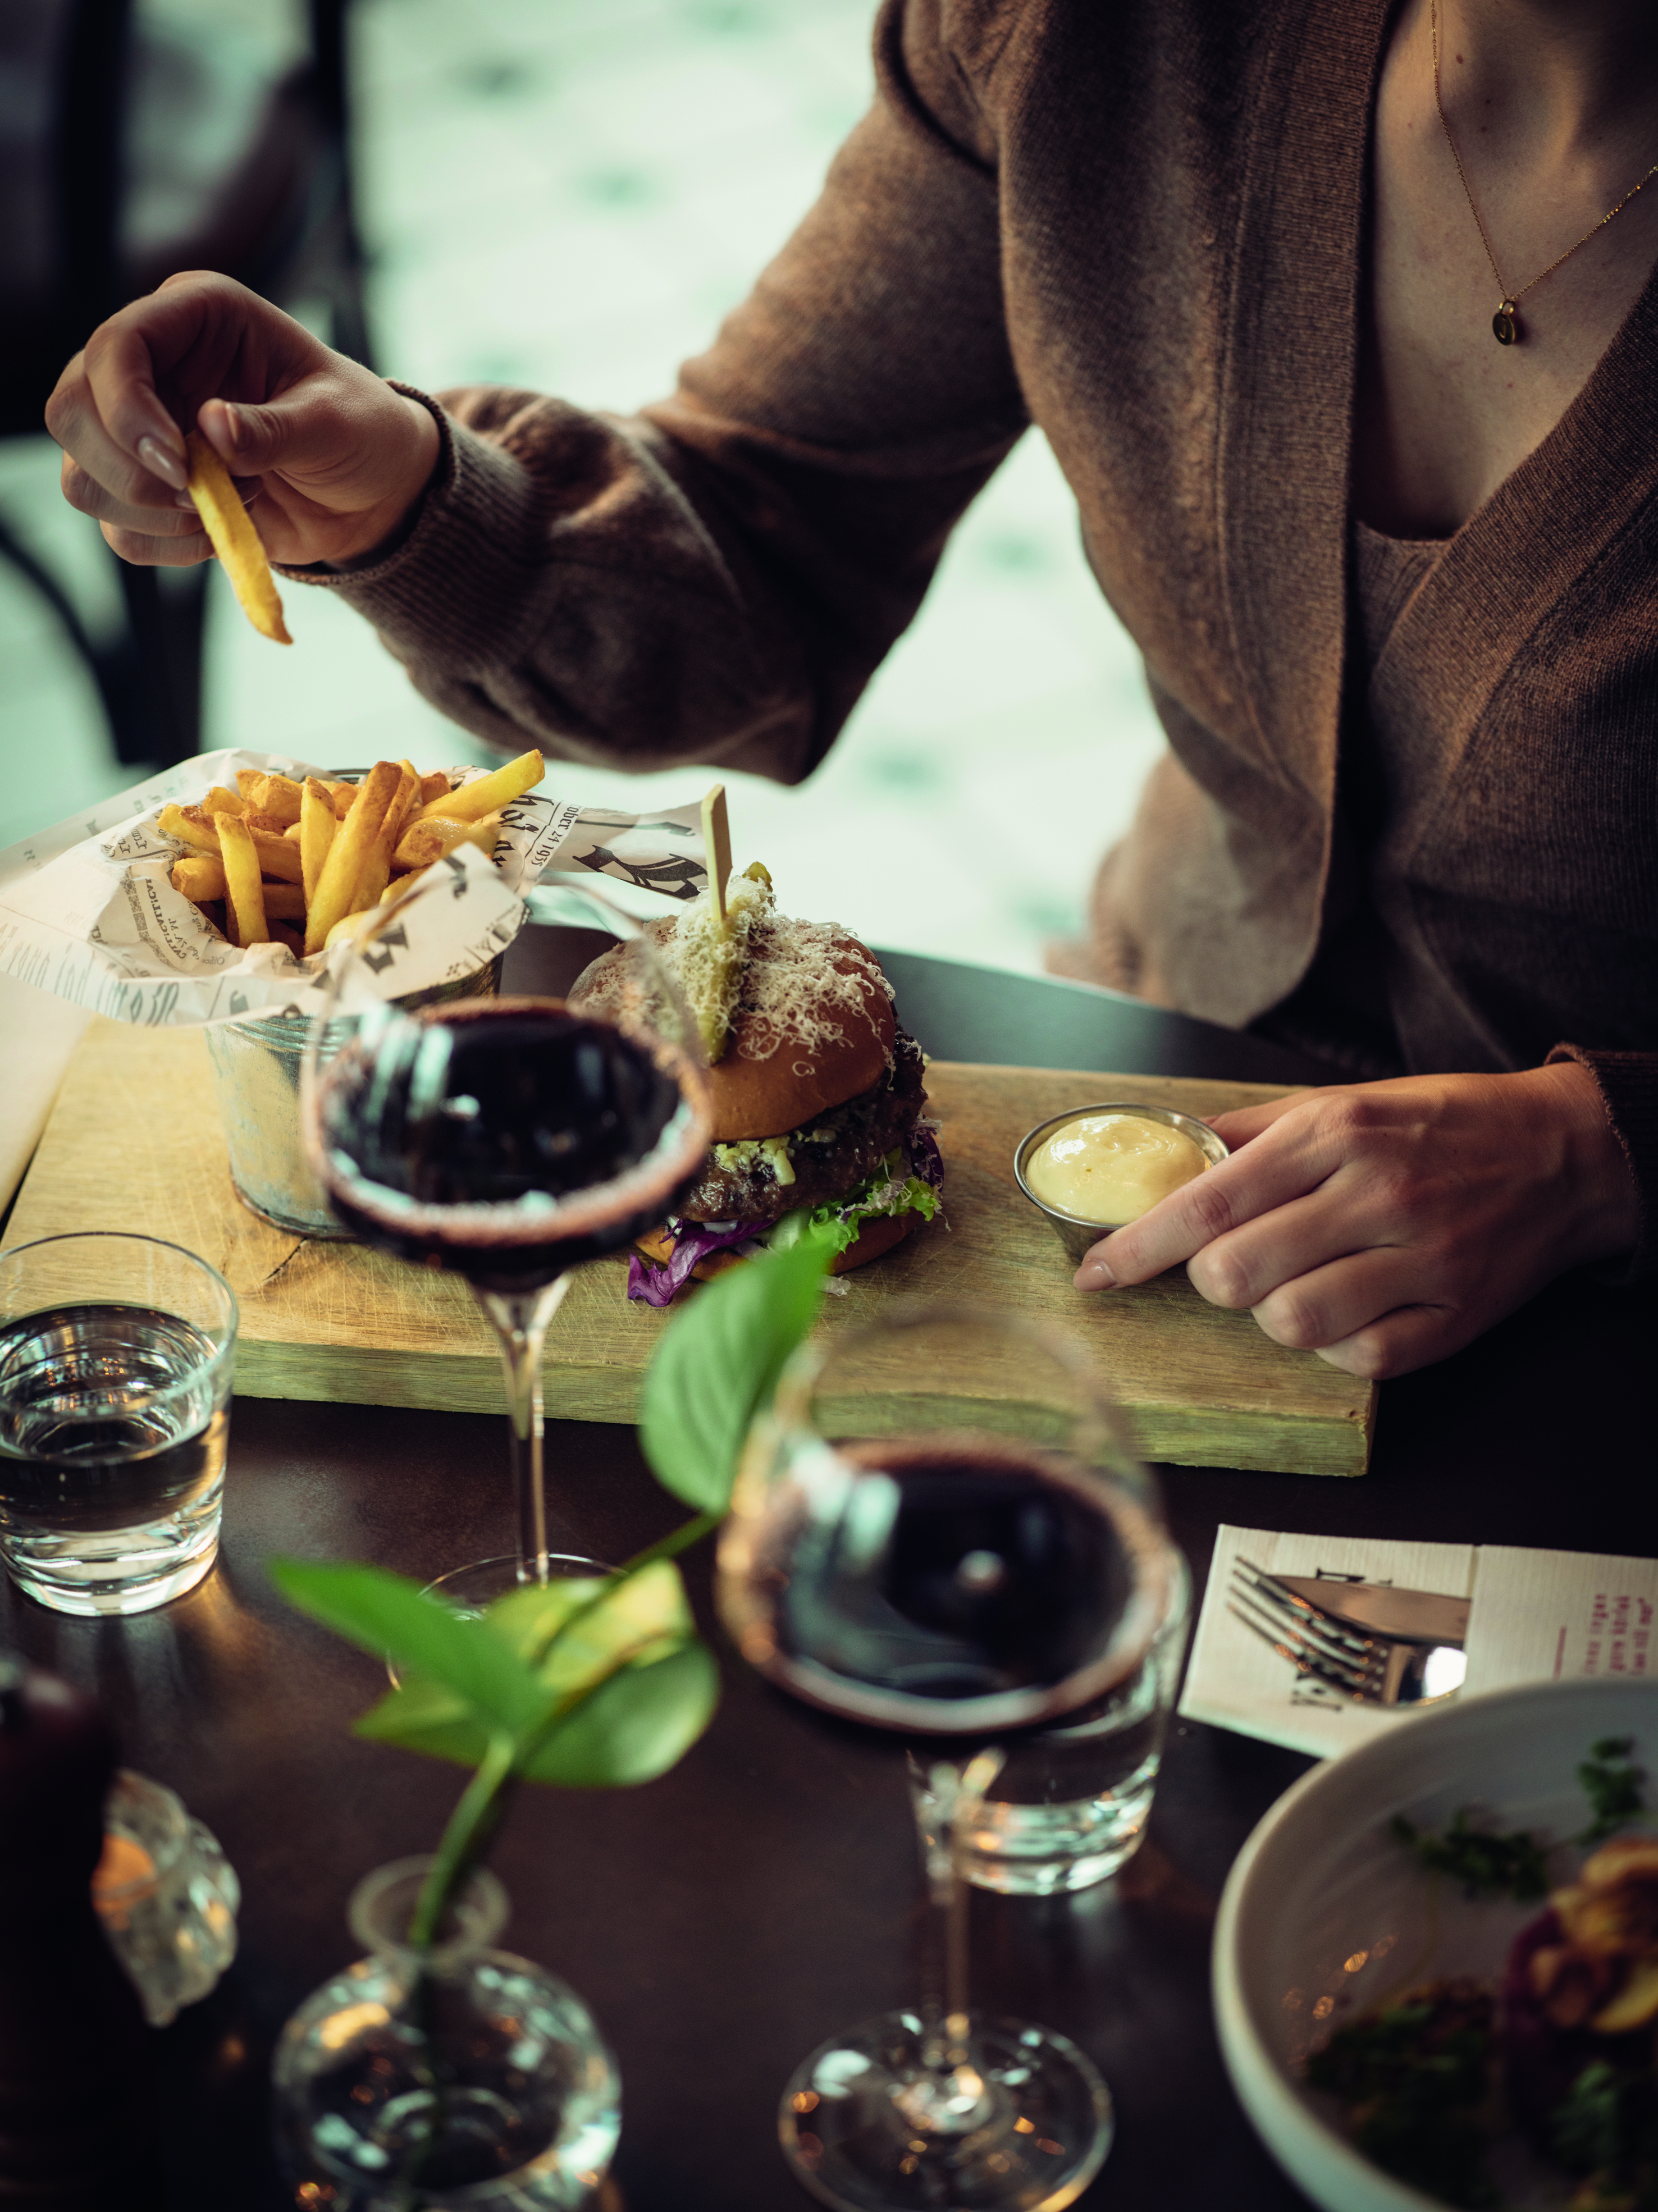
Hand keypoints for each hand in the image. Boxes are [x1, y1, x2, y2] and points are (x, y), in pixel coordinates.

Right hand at [45, 271, 439, 569]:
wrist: (374, 491)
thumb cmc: (362, 432)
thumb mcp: (336, 424)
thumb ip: (276, 428)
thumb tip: (212, 428)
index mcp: (196, 314)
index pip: (116, 347)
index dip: (128, 409)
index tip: (180, 464)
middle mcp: (153, 364)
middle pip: (69, 410)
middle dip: (128, 468)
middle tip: (201, 494)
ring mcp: (141, 426)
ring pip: (81, 475)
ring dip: (149, 512)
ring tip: (227, 508)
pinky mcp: (148, 486)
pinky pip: (116, 528)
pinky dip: (163, 545)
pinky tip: (217, 534)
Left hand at [1071, 1064, 1637, 1378]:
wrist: (1564, 1151)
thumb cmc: (1440, 1125)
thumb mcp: (1343, 1102)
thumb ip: (1251, 1134)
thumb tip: (1165, 1157)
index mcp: (1335, 1133)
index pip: (1205, 1205)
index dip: (1135, 1248)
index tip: (1093, 1274)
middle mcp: (1375, 1194)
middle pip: (1236, 1273)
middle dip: (1211, 1281)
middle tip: (1234, 1266)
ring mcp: (1420, 1259)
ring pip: (1290, 1324)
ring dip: (1273, 1313)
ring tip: (1302, 1282)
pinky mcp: (1455, 1316)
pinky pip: (1358, 1358)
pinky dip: (1338, 1345)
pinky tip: (1353, 1308)